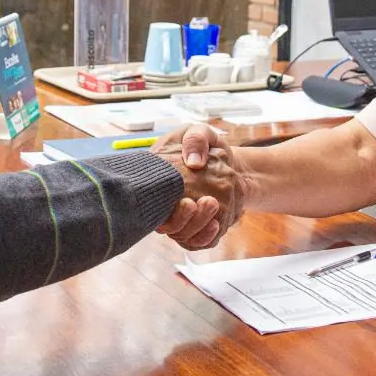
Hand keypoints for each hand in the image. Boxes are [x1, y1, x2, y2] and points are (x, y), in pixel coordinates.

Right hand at [153, 124, 242, 247]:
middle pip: (166, 225)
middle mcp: (164, 205)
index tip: (186, 199)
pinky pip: (196, 243)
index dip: (163, 207)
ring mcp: (180, 219)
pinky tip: (214, 223)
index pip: (148, 202)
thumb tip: (194, 161)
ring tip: (212, 204)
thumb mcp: (199, 132)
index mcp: (156, 183)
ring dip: (196, 225)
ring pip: (181, 235)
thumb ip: (195, 138)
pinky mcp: (196, 230)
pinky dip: (204, 237)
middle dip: (182, 219)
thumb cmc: (206, 148)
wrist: (226, 164)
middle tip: (201, 201)